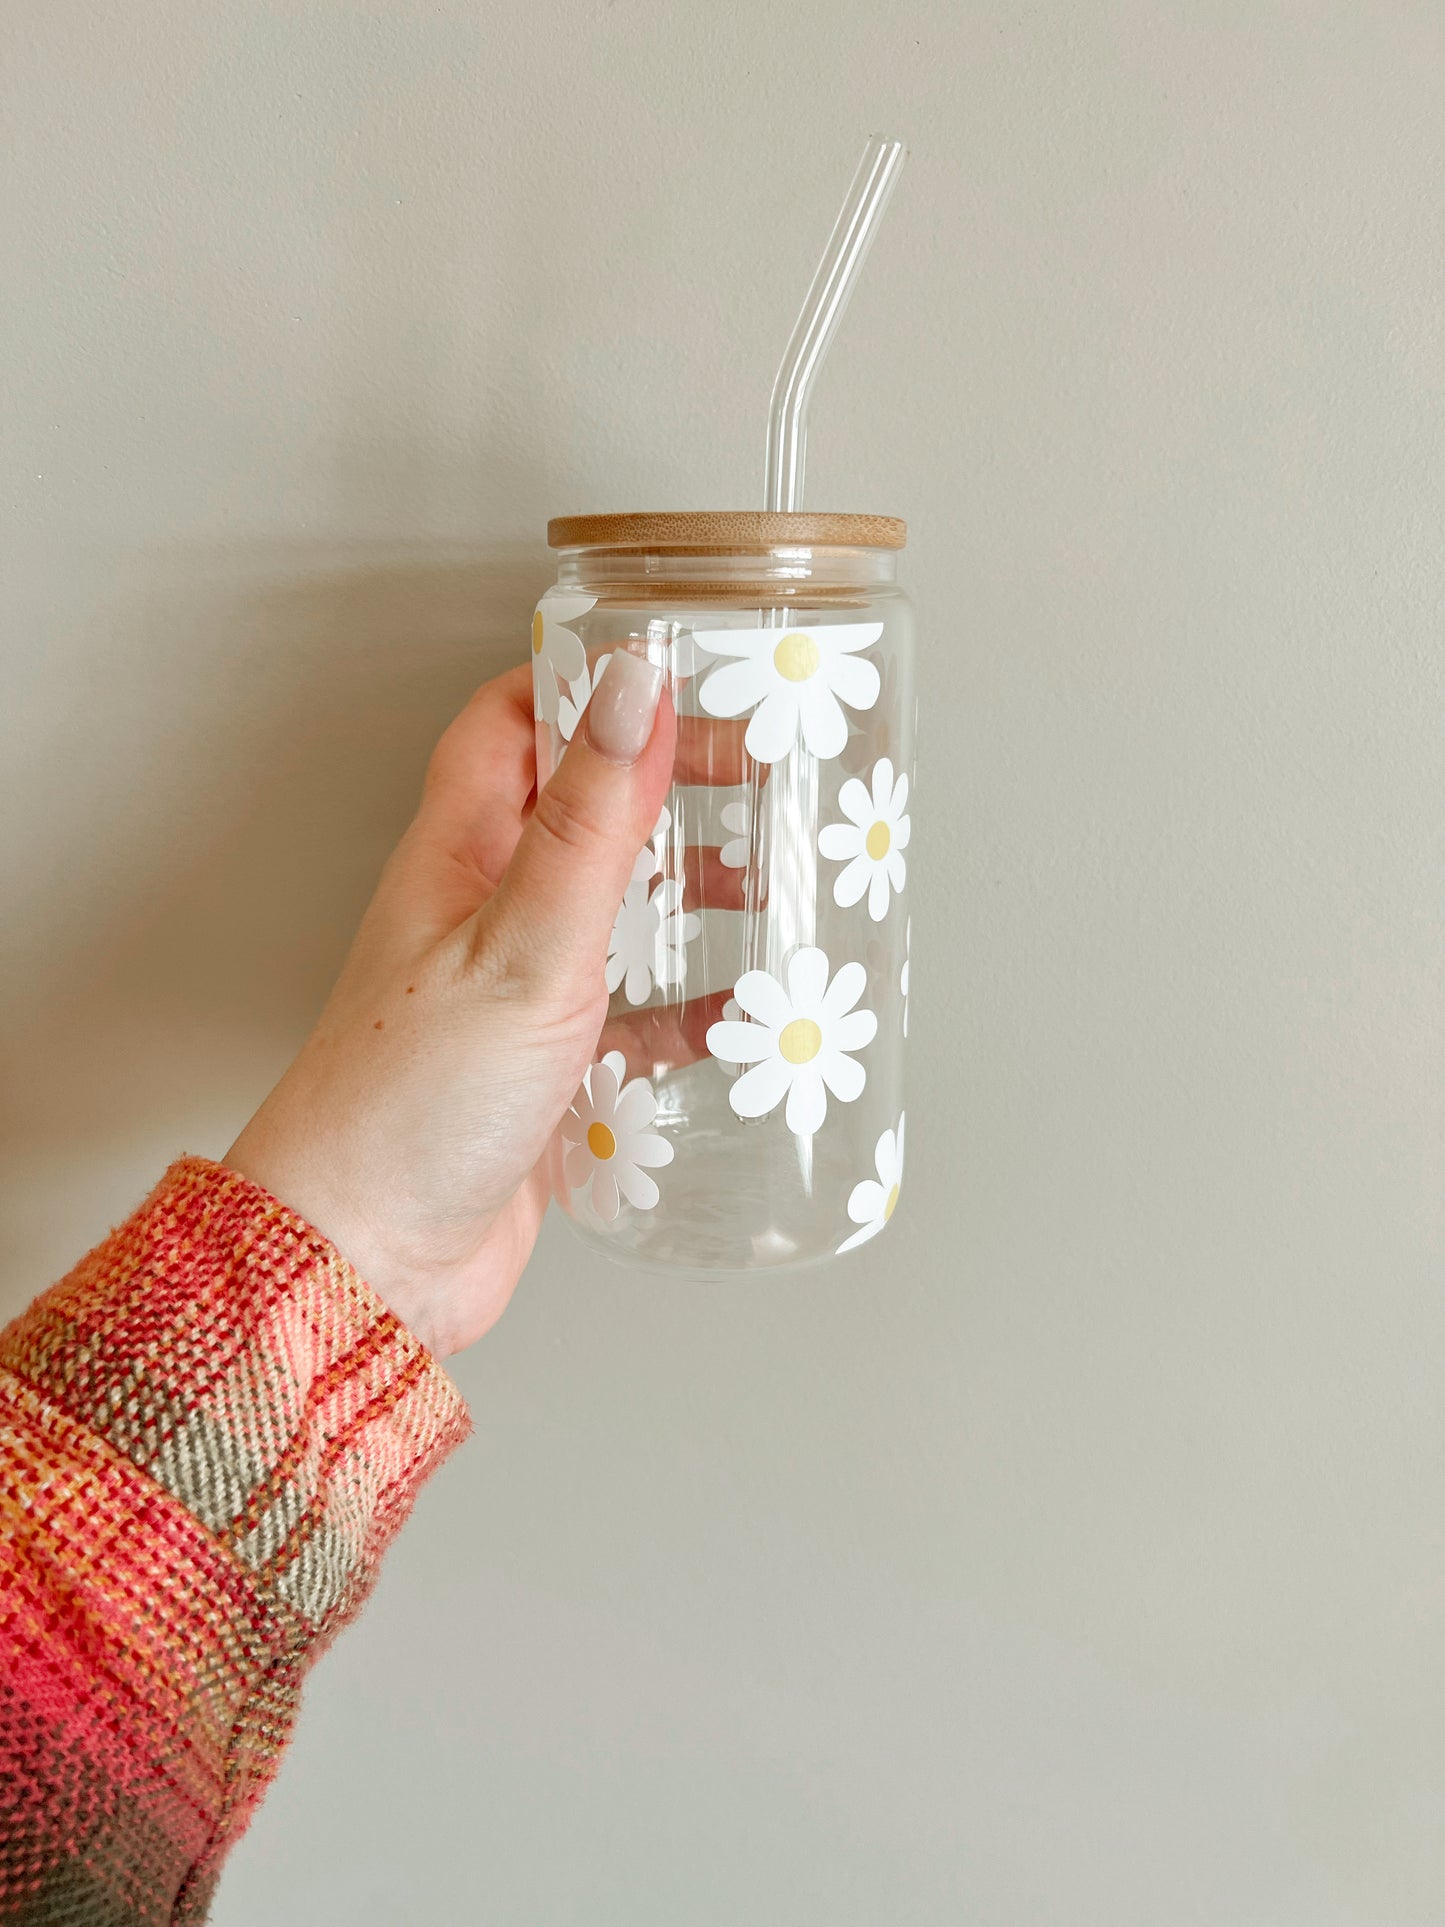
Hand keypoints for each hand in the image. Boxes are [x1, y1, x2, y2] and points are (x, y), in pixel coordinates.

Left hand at [225, 647, 743, 1357]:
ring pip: (610, 913)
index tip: (680, 670)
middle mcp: (480, 911)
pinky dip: (685, 1008)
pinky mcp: (543, 1074)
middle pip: (577, 810)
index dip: (584, 683)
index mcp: (457, 854)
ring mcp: (511, 993)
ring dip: (684, 893)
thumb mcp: (522, 942)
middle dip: (664, 785)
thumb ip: (587, 821)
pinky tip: (737, 1016)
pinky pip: (628, 1019)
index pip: (510, 722)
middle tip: (756, 778)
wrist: (367, 1260)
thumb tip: (630, 683)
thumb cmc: (410, 1101)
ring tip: (768, 886)